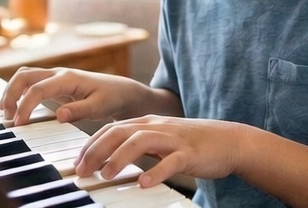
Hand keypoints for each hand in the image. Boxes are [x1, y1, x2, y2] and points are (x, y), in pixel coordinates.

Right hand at [0, 66, 149, 125]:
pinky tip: (13, 108)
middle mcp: (58, 73)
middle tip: (7, 117)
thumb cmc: (111, 97)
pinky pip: (30, 83)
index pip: (37, 89)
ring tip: (6, 112)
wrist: (121, 91)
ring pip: (24, 76)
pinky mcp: (54, 84)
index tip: (18, 124)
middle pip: (24, 76)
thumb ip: (80, 110)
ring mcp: (54, 77)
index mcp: (68, 78)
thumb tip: (59, 115)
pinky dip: (18, 92)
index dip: (24, 105)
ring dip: (11, 91)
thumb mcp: (100, 106)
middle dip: (10, 94)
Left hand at [75, 115, 248, 187]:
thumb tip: (109, 161)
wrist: (230, 141)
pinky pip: (171, 162)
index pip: (112, 129)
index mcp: (148, 123)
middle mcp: (158, 127)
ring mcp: (174, 139)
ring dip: (120, 158)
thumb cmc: (192, 144)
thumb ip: (137, 146)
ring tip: (106, 175)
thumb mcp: (160, 140)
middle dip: (97, 151)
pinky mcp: (190, 153)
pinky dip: (156, 172)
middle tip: (82, 171)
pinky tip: (144, 183)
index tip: (77, 163)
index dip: (91, 145)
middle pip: (120, 132)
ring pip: (142, 141)